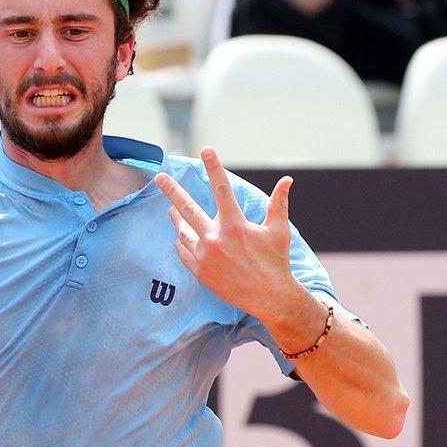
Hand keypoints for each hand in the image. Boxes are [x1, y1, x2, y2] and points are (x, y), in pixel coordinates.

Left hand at [153, 147, 297, 319]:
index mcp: (235, 225)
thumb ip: (278, 203)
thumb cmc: (276, 261)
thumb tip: (287, 180)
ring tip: (171, 210)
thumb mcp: (279, 230)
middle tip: (159, 177)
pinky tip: (181, 236)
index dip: (214, 167)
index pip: (221, 189)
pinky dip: (182, 242)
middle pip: (187, 208)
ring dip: (177, 218)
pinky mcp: (199, 271)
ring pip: (182, 230)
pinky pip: (183, 250)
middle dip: (172, 191)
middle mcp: (216, 238)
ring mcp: (204, 255)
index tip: (206, 150)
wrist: (269, 296)